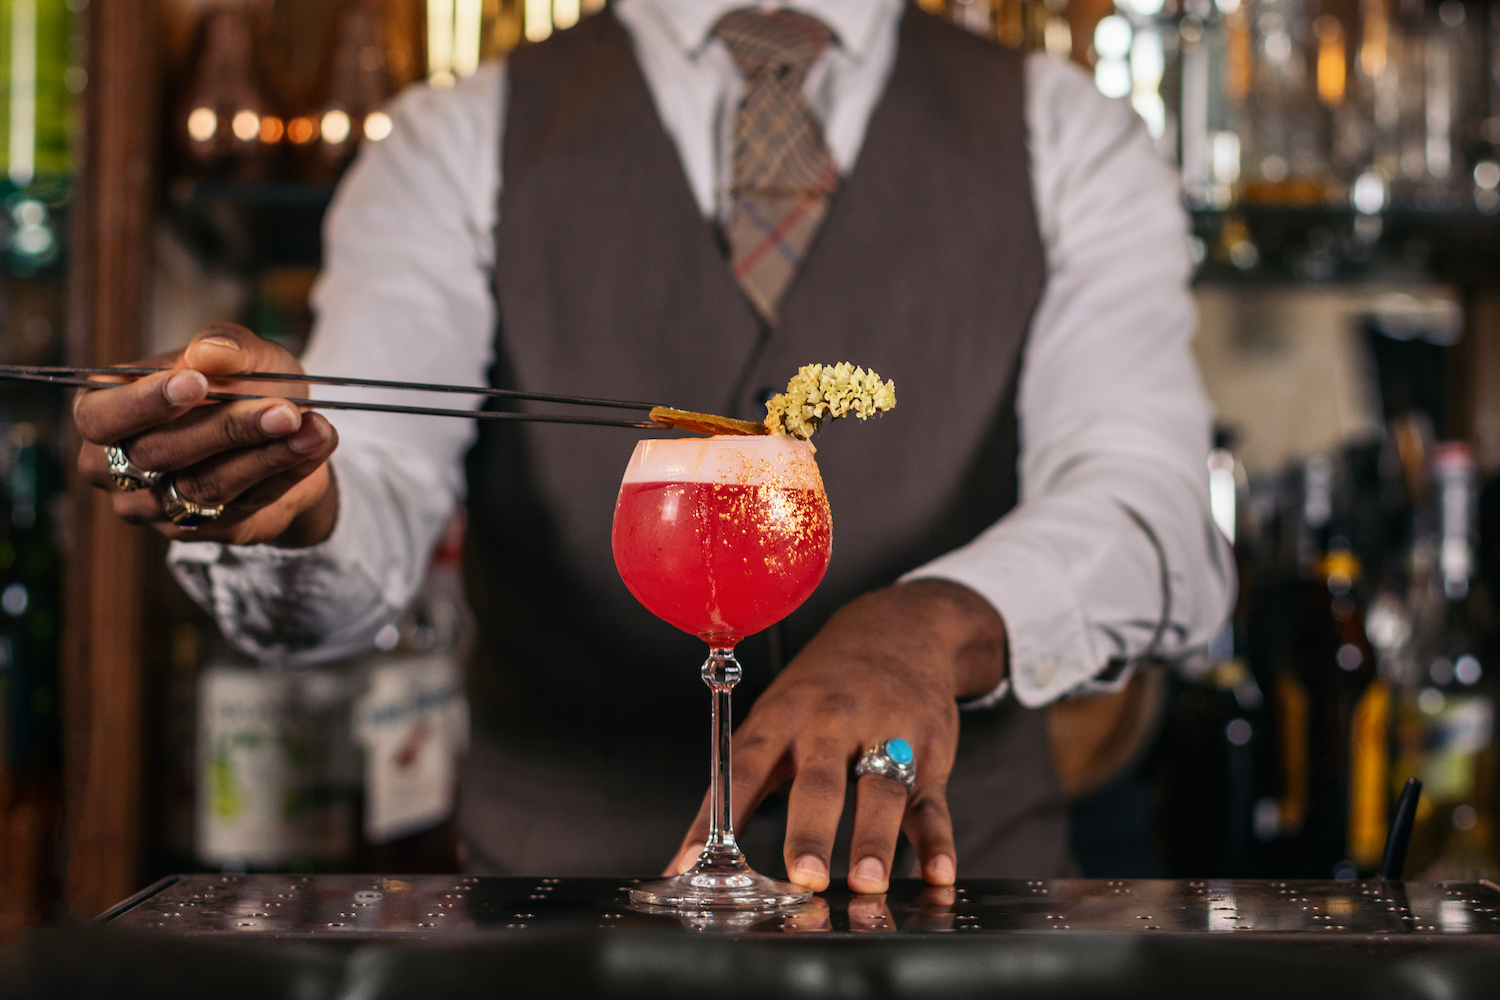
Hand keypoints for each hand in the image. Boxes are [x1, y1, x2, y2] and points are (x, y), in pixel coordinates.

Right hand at [74, 323, 339, 545]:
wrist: (284, 433)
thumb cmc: (245, 386)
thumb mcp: (243, 354)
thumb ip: (227, 346)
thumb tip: (208, 352)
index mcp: (104, 411)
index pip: (103, 416)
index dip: (147, 402)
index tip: (197, 383)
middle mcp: (116, 467)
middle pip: (159, 454)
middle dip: (227, 428)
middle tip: (283, 411)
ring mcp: (154, 506)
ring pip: (205, 485)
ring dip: (265, 455)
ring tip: (311, 427)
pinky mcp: (198, 530)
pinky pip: (243, 504)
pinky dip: (285, 473)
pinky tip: (316, 445)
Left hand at [669, 579, 1006, 893]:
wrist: (902, 628)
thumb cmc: (825, 686)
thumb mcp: (778, 713)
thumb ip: (749, 779)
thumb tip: (698, 851)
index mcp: (783, 716)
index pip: (742, 769)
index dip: (716, 815)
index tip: (694, 861)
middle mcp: (832, 723)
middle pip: (819, 782)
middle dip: (810, 831)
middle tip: (805, 877)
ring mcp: (886, 734)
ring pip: (881, 790)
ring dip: (874, 838)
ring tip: (867, 881)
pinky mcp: (930, 751)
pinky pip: (933, 801)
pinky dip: (937, 842)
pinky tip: (937, 874)